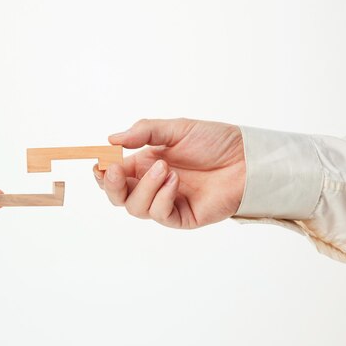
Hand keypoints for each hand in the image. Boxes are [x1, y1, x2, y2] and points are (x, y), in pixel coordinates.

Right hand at [93, 118, 245, 228]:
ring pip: (136, 208)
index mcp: (146, 164)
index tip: (99, 162)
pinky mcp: (182, 216)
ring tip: (166, 169)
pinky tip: (175, 182)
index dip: (102, 171)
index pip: (114, 174)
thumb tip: (112, 139)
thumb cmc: (215, 142)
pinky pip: (160, 214)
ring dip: (145, 187)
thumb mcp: (177, 128)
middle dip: (111, 186)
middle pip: (118, 196)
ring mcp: (166, 202)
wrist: (246, 159)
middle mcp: (152, 185)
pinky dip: (162, 197)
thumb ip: (144, 132)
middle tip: (114, 170)